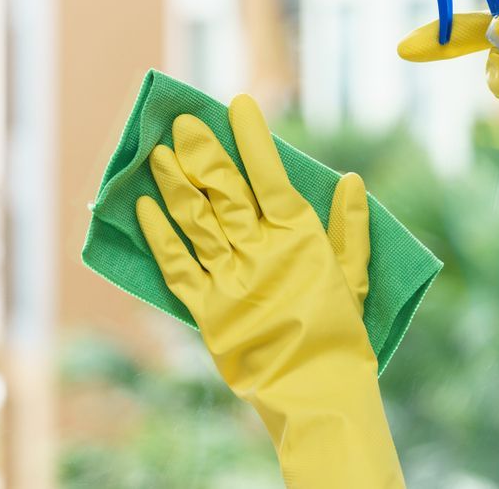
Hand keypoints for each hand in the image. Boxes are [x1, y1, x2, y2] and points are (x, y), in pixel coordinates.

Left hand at [135, 94, 403, 488]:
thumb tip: (352, 180)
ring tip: (158, 154)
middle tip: (183, 123)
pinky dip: (160, 235)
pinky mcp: (205, 310)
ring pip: (195, 222)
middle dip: (202, 154)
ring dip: (175, 185)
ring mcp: (230, 280)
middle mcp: (260, 253)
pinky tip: (144, 207)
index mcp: (299, 241)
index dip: (253, 140)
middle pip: (224, 192)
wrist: (317, 395)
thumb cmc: (340, 336)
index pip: (271, 177)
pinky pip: (177, 265)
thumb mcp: (354, 279)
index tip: (238, 104)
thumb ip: (351, 229)